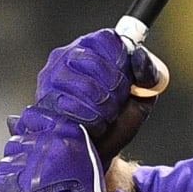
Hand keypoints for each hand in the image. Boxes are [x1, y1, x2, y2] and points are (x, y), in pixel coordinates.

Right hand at [32, 27, 169, 156]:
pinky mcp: (44, 101)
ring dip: (105, 109)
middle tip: (115, 104)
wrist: (95, 152)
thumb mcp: (141, 96)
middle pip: (98, 63)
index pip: (108, 39)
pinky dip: (92, 121)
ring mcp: (51, 78)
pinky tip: (92, 125)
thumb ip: (148, 73)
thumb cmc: (116, 122)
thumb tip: (140, 55)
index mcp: (89, 47)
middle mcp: (65, 56)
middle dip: (116, 90)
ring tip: (104, 117)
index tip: (127, 82)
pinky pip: (73, 108)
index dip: (124, 63)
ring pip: (87, 87)